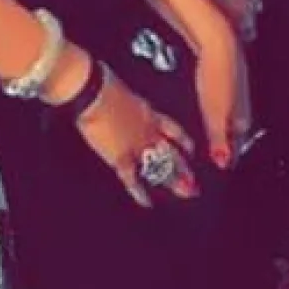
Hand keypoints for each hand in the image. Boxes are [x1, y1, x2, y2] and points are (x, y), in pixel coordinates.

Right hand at [75, 70, 197, 208]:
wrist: (93, 90)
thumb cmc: (102, 85)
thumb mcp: (122, 91)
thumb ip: (125, 103)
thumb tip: (119, 103)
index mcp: (148, 113)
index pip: (172, 130)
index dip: (183, 142)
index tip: (191, 151)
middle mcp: (147, 131)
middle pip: (171, 152)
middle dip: (184, 168)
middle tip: (195, 184)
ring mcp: (136, 145)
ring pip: (159, 165)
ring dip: (172, 181)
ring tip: (185, 193)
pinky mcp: (121, 157)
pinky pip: (133, 179)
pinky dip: (140, 193)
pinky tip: (148, 203)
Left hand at [194, 18, 252, 169]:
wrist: (218, 42)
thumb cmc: (217, 74)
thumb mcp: (214, 114)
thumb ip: (219, 139)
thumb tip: (223, 161)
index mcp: (241, 115)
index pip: (239, 143)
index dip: (232, 155)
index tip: (227, 165)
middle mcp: (242, 103)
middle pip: (239, 130)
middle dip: (233, 143)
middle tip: (226, 155)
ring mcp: (237, 90)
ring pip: (235, 115)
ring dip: (228, 128)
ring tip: (222, 137)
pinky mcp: (228, 77)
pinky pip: (228, 101)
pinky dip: (223, 111)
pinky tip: (216, 108)